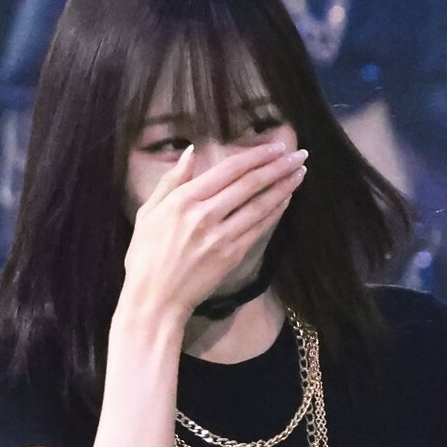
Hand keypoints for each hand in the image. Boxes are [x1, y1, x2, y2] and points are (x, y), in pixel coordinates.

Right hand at [123, 139, 309, 318]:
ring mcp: (221, 236)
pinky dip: (275, 212)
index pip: (228, 170)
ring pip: (259, 205)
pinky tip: (286, 199)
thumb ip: (171, 180)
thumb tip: (190, 151)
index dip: (256, 155)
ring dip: (284, 187)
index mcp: (182, 200)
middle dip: (278, 166)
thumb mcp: (147, 213)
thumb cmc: (146, 256)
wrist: (155, 299)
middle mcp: (204, 215)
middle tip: (299, 155)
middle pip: (249, 184)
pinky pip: (259, 228)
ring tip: (300, 173)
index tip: (276, 147)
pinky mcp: (232, 255)